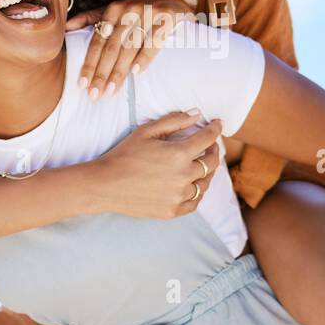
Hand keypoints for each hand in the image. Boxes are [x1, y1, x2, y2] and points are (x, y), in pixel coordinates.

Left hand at [65, 0, 197, 98]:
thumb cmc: (140, 8)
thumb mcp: (115, 8)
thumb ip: (92, 18)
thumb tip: (66, 28)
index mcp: (113, 9)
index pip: (98, 41)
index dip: (89, 63)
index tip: (82, 84)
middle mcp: (128, 10)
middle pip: (112, 47)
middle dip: (102, 73)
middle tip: (95, 93)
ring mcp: (148, 13)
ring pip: (130, 47)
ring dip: (120, 71)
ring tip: (112, 90)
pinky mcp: (167, 18)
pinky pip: (154, 41)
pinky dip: (145, 57)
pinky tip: (137, 72)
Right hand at [94, 111, 222, 218]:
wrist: (105, 185)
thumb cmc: (124, 154)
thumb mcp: (147, 131)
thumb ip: (174, 121)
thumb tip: (197, 114)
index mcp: (179, 154)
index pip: (208, 139)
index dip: (215, 129)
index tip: (218, 124)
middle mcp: (184, 176)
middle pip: (212, 162)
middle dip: (214, 150)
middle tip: (209, 145)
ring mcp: (179, 196)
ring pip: (205, 183)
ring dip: (207, 171)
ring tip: (201, 164)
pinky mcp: (173, 211)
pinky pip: (195, 201)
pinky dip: (197, 191)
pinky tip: (193, 184)